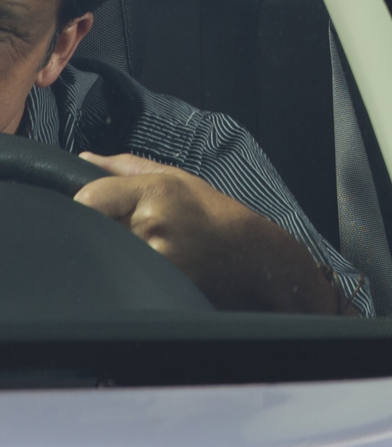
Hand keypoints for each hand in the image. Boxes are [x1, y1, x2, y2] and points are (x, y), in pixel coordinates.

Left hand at [74, 153, 343, 313]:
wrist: (251, 259)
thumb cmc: (217, 217)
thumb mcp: (180, 179)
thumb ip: (127, 168)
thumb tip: (84, 161)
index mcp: (157, 191)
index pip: (88, 197)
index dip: (91, 204)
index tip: (105, 209)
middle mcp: (151, 224)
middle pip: (91, 227)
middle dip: (105, 229)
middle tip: (136, 230)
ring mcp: (152, 258)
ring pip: (105, 255)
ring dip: (118, 253)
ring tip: (151, 248)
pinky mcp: (153, 286)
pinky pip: (120, 276)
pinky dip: (128, 273)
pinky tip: (154, 267)